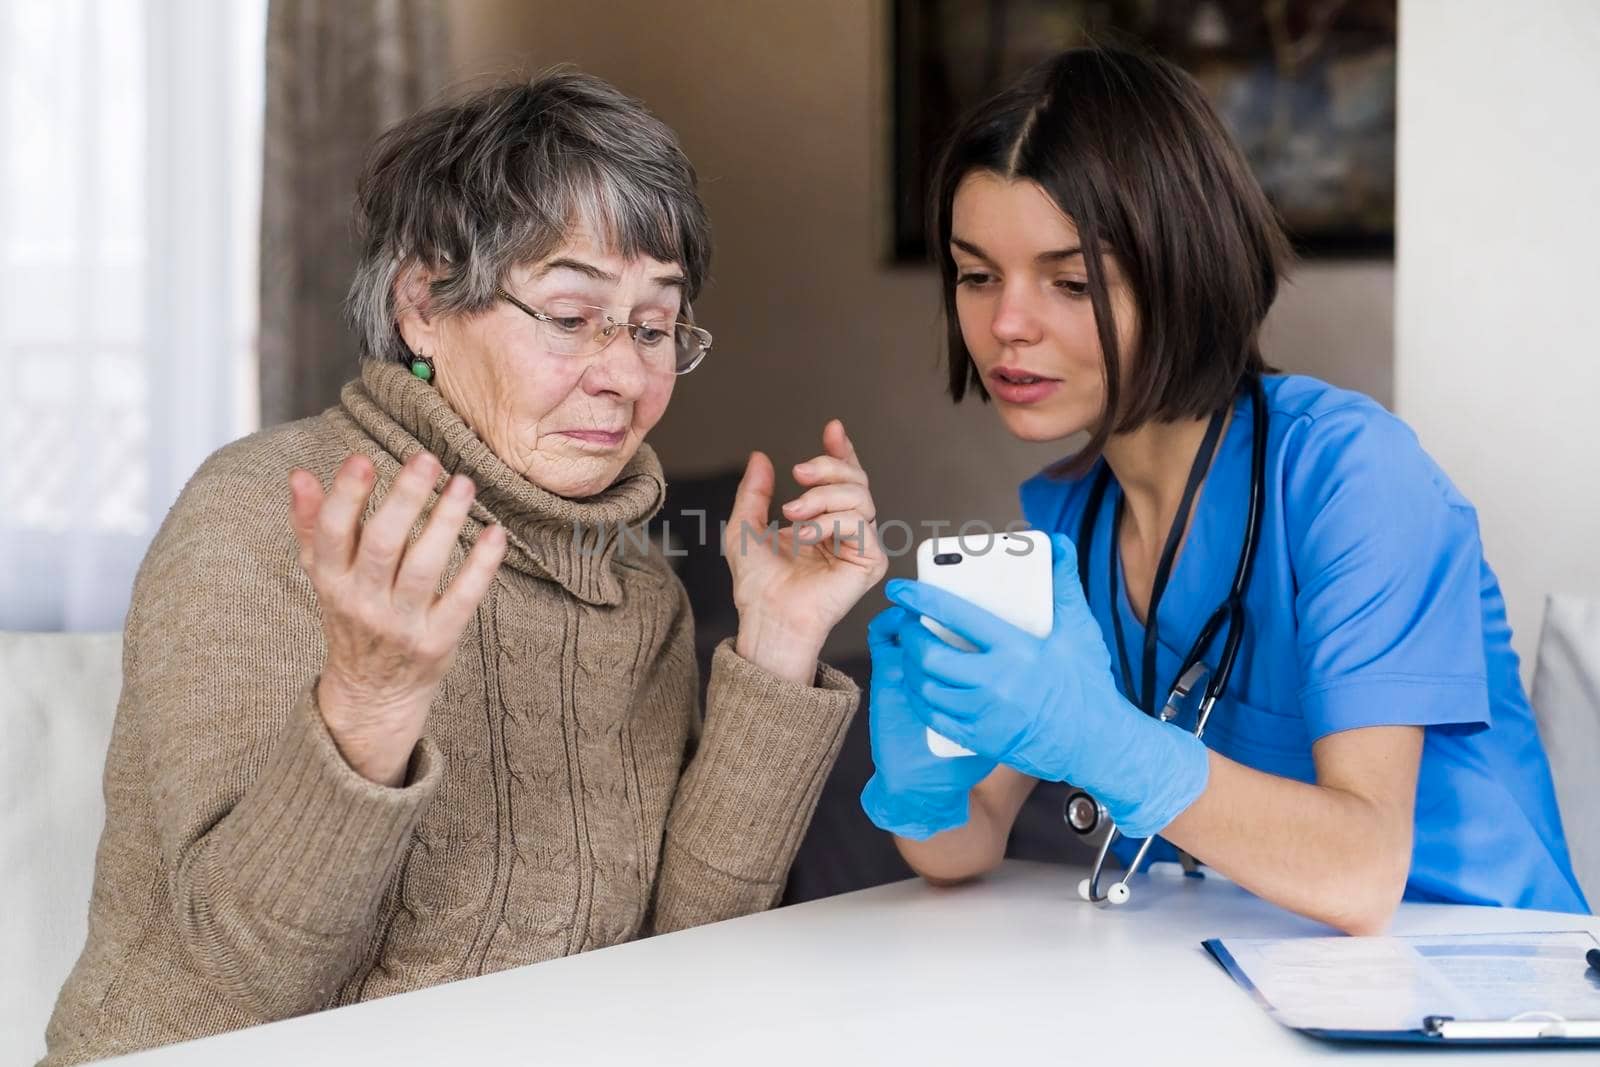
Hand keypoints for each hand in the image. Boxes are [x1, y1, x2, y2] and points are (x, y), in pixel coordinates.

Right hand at [288, 452, 506, 785]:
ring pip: (424, 567)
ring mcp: (402, 624)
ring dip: (446, 521)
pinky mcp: (438, 640)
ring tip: (464, 483)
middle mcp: (362, 603)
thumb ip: (312, 525)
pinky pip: (463, 599)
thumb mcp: (324, 575)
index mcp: (331, 581)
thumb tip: (299, 475)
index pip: (332, 533)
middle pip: (383, 544)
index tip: (362, 458)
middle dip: (405, 499)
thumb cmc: (351, 616)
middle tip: (428, 459)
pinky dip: (481, 566)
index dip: (345, 496)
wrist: (373, 693)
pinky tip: (495, 533)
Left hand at [725, 419, 887, 682]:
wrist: (767, 616)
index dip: (841, 452)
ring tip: (794, 513)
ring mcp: (860, 545)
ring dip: (822, 496)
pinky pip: (860, 522)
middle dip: (827, 467)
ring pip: (860, 496)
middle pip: (856, 480)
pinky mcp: (870, 561)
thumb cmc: (759, 585)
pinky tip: (807, 535)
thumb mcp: (745, 527)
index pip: (841, 479)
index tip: (832, 430)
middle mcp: (845, 531)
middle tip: (799, 472)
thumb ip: (754, 491)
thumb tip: (760, 459)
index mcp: (822, 521)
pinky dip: (830, 521)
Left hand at [886, 532, 1208, 838]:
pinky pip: (933, 717)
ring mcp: (985, 714)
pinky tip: (922, 684)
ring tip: (912, 650)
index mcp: (1017, 650)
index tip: (900, 589)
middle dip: (910, 635)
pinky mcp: (980, 739)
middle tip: (907, 623)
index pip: (958, 616)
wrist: (1095, 744)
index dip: (922, 599)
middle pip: (931, 655)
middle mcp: (996, 683)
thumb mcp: (1080, 630)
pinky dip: (920, 697)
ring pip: (926, 688)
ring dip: (910, 666)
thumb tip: (1060, 544)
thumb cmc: (1087, 685)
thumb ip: (1064, 584)